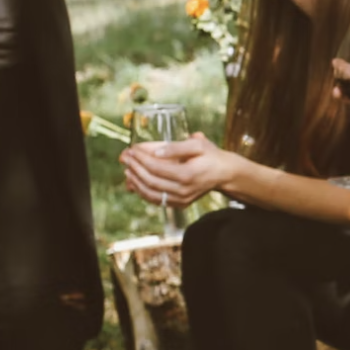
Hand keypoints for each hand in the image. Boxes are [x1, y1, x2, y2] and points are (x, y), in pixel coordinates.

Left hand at [121, 133, 238, 205]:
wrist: (224, 174)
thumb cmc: (211, 155)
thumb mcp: (198, 144)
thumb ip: (176, 147)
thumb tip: (155, 151)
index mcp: (187, 174)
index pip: (156, 167)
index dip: (141, 158)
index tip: (131, 149)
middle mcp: (183, 190)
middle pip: (151, 181)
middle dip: (134, 168)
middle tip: (124, 157)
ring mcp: (181, 200)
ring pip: (151, 194)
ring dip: (135, 182)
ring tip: (127, 169)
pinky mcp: (179, 204)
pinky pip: (156, 200)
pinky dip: (143, 192)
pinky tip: (135, 182)